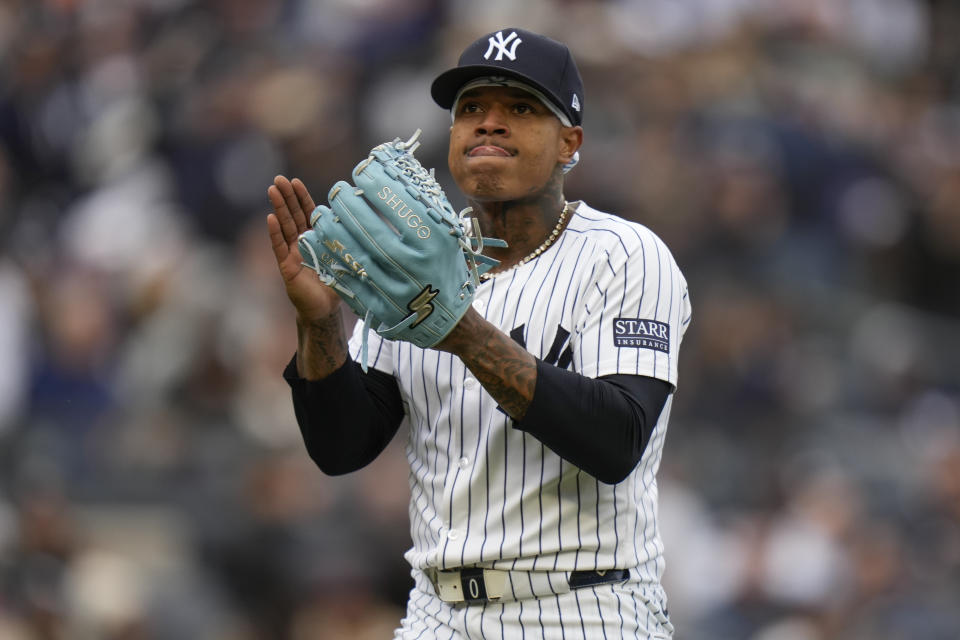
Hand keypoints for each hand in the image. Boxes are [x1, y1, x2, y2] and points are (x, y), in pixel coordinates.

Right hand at [267, 176, 340, 320]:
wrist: (324, 309)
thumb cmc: (335, 284)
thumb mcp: (345, 258)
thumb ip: (346, 242)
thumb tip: (366, 223)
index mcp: (316, 238)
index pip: (307, 213)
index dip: (301, 197)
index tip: (295, 182)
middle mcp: (301, 242)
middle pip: (293, 215)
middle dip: (286, 196)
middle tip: (278, 179)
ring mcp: (291, 253)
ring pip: (284, 226)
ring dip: (278, 208)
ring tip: (272, 190)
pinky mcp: (286, 267)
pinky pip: (279, 247)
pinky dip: (274, 233)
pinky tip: (270, 217)